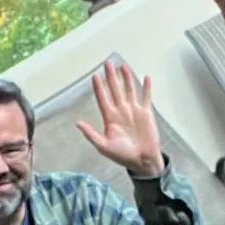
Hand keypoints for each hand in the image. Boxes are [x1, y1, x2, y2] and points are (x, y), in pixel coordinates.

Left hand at [76, 61, 163, 178]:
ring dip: (126, 78)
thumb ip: (91, 134)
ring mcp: (134, 111)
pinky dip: (146, 88)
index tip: (95, 76)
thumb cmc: (122, 155)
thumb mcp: (104, 147)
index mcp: (110, 118)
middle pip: (115, 90)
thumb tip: (77, 123)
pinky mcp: (146, 113)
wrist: (142, 160)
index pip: (103, 98)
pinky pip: (146, 97)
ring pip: (129, 90)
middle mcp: (121, 111)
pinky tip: (146, 77)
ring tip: (122, 66)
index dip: (99, 87)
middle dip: (111, 77)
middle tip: (107, 63)